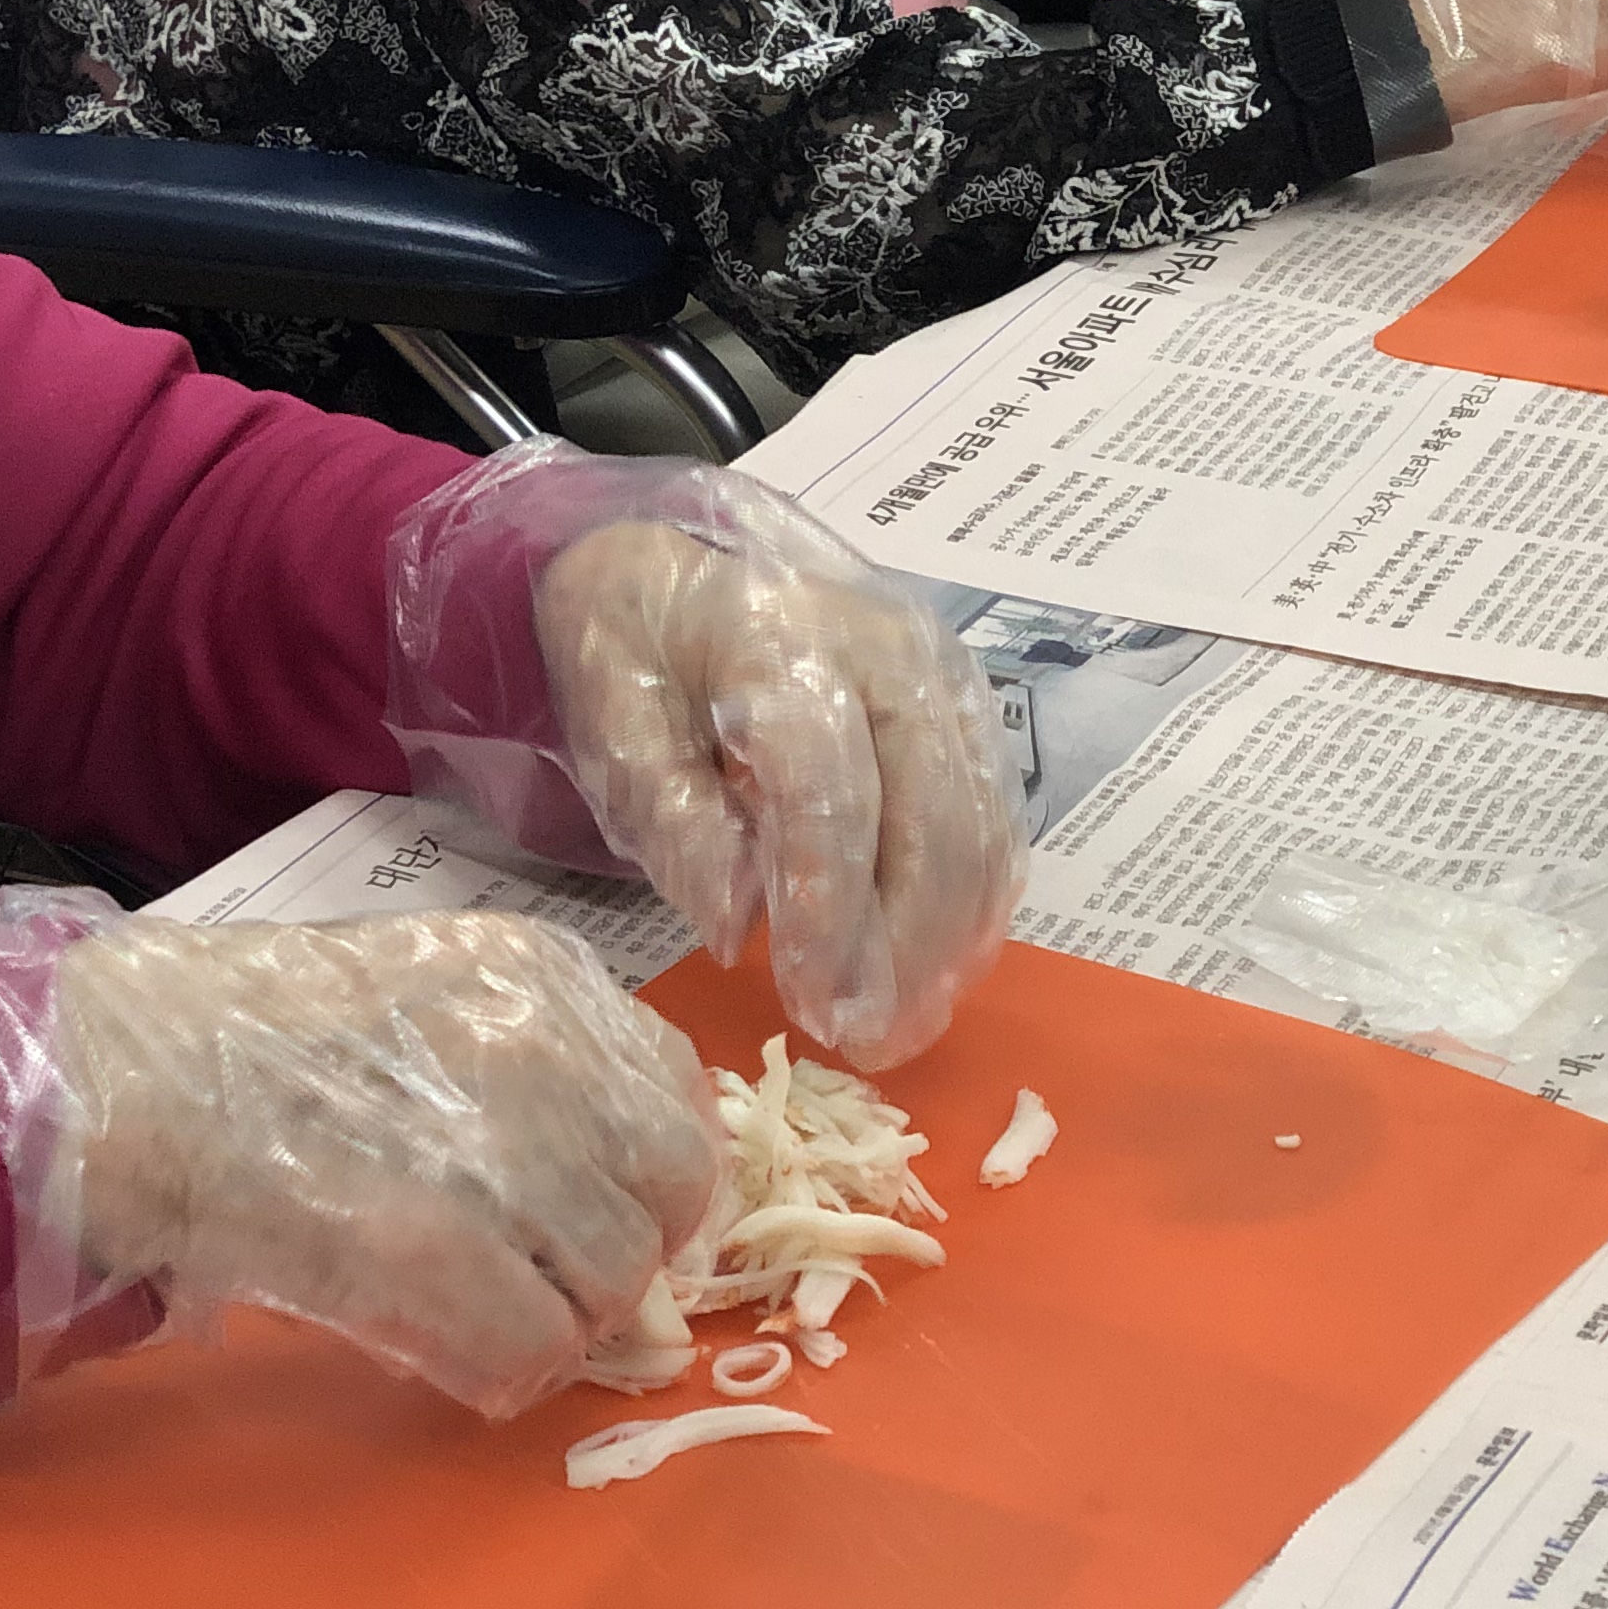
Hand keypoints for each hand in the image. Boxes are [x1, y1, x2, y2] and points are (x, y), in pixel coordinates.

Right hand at [55, 909, 720, 1417]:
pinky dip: (503, 1373)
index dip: (652, 1177)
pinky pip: (534, 1348)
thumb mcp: (429, 986)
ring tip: (484, 1318)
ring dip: (561, 1321)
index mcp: (543, 974)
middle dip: (623, 1255)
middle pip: (670, 1193)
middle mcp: (541, 1048)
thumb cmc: (254, 1035)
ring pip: (613, 1283)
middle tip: (551, 1282)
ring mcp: (492, 1148)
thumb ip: (534, 1055)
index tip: (610, 1213)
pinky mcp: (426, 1247)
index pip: (681, 1094)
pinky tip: (452, 1355)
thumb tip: (616, 1174)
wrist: (124, 1073)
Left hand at [534, 505, 1021, 1069]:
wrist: (673, 565)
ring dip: (950, 940)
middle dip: (903, 946)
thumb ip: (674, 820)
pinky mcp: (965, 702)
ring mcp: (939, 673)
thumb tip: (737, 925)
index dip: (829, 910)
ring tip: (904, 1026)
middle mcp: (885, 648)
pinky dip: (977, 900)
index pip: (829, 791)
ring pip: (976, 823)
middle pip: (927, 815)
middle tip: (867, 1043)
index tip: (812, 1007)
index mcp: (782, 640)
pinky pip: (993, 813)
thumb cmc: (635, 653)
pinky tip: (941, 969)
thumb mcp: (613, 726)